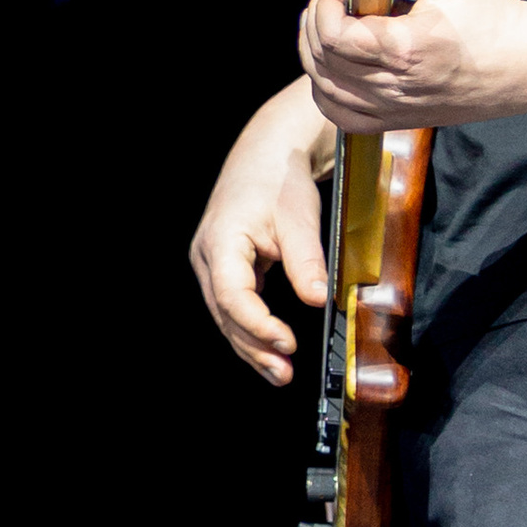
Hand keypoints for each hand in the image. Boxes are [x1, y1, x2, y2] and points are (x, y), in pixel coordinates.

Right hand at [189, 83, 330, 385]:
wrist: (268, 152)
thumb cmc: (279, 179)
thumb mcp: (298, 217)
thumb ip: (306, 261)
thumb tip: (318, 300)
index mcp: (221, 241)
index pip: (233, 296)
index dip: (258, 324)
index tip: (288, 341)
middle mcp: (208, 257)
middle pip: (226, 314)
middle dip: (255, 347)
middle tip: (284, 373)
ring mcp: (214, 265)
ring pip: (229, 316)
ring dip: (253, 345)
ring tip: (280, 373)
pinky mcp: (227, 269)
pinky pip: (236, 306)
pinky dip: (254, 329)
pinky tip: (273, 349)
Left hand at [300, 0, 526, 130]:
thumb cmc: (499, 24)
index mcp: (407, 49)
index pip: (335, 36)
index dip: (324, 6)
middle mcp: (396, 85)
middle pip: (321, 61)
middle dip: (315, 22)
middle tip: (334, 0)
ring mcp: (396, 108)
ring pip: (324, 91)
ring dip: (315, 56)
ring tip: (333, 28)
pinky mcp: (399, 120)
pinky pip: (343, 117)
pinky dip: (327, 93)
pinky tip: (335, 69)